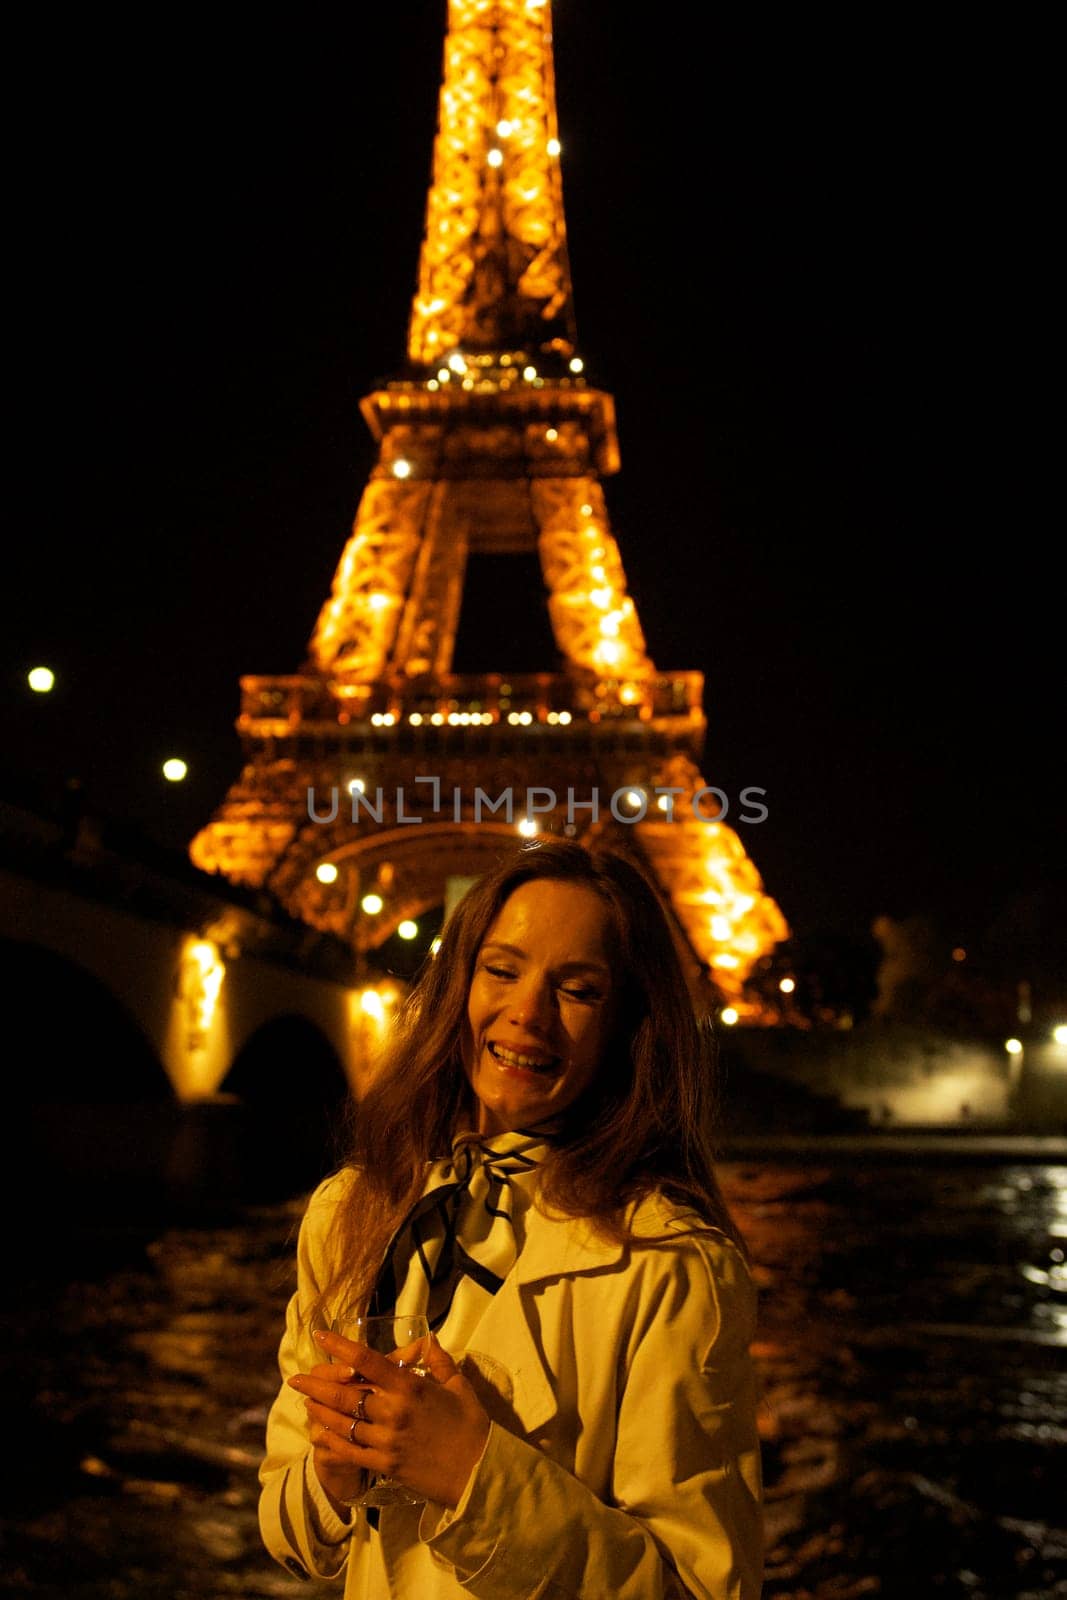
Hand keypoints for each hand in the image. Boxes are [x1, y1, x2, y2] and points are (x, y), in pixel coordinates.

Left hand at [289, 1330, 490, 1510]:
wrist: (478, 1473)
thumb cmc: (471, 1425)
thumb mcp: (458, 1385)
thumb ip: (438, 1361)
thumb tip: (427, 1339)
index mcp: (409, 1387)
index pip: (367, 1361)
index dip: (340, 1347)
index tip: (320, 1335)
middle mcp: (392, 1411)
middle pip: (345, 1394)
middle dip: (316, 1384)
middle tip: (296, 1378)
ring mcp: (386, 1440)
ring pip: (343, 1422)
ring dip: (320, 1410)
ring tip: (304, 1401)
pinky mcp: (384, 1464)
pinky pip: (350, 1450)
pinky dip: (331, 1440)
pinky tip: (318, 1432)